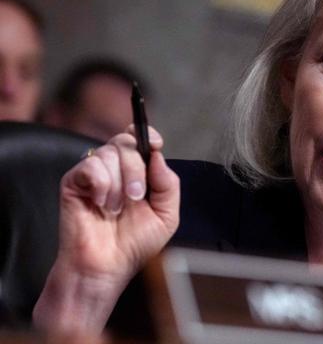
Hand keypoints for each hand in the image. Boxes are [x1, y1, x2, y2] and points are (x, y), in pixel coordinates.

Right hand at [33, 126, 179, 333]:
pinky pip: (91, 166)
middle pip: (126, 143)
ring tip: (115, 209)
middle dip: (136, 170)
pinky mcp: (74, 182)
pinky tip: (99, 204)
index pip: (139, 137)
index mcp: (138, 172)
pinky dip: (101, 185)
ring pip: (110, 153)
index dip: (147, 136)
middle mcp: (115, 169)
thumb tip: (158, 155)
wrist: (107, 267)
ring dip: (119, 184)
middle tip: (136, 197)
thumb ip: (168, 183)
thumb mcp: (166, 215)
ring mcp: (94, 174)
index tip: (155, 145)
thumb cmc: (134, 245)